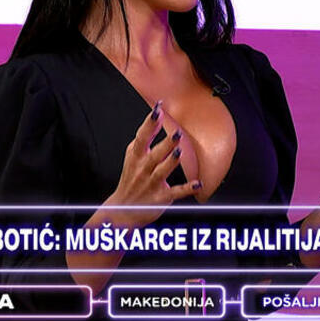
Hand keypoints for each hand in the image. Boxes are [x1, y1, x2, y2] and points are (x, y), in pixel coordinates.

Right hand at [106, 100, 201, 227]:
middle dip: (165, 144)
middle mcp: (143, 169)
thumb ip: (144, 137)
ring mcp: (151, 184)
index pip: (142, 137)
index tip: (158, 110)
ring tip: (179, 151)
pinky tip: (198, 184)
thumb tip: (156, 117)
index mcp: (136, 156)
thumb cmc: (131, 178)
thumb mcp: (133, 155)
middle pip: (154, 155)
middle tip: (176, 132)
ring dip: (171, 162)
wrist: (122, 210)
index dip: (150, 123)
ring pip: (162, 172)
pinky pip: (175, 193)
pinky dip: (186, 189)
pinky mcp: (160, 198)